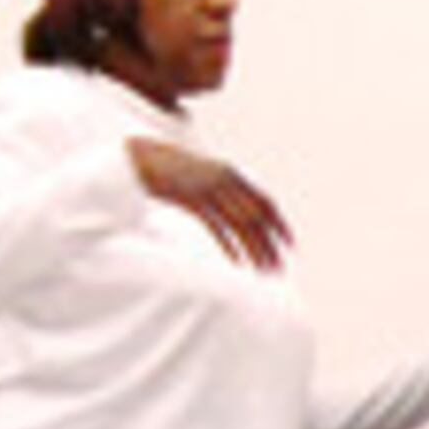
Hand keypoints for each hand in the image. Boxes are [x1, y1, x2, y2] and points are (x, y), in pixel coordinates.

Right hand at [126, 136, 290, 267]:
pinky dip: (229, 246)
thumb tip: (237, 216)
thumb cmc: (171, 171)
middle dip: (270, 245)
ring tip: (263, 272)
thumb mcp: (201, 178)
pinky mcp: (190, 198)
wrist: (138, 157)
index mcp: (231, 174)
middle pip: (256, 217)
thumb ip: (221, 193)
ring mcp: (207, 187)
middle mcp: (224, 179)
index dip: (280, 224)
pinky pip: (216, 226)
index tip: (291, 245)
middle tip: (279, 268)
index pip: (265, 202)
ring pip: (240, 223)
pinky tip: (238, 263)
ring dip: (254, 250)